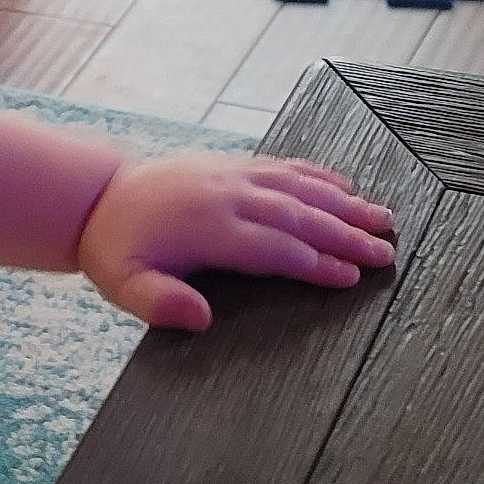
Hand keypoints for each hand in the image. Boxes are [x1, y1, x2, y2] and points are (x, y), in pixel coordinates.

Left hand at [79, 153, 395, 331]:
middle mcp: (226, 195)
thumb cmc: (117, 250)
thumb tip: (200, 319)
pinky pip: (284, 167)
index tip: (351, 278)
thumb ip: (159, 303)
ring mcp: (232, 174)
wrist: (98, 198)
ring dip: (344, 203)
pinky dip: (318, 176)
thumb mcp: (124, 285)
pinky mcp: (233, 164)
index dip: (314, 263)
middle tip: (386, 254)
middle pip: (297, 215)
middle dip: (345, 235)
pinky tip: (347, 187)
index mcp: (206, 228)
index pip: (272, 248)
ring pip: (299, 187)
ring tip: (384, 219)